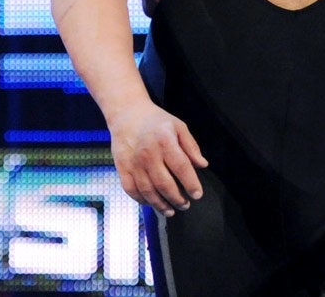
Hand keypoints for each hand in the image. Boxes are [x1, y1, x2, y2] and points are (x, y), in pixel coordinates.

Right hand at [108, 100, 208, 216]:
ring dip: (161, 205)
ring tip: (171, 210)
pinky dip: (142, 201)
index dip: (191, 183)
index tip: (198, 195)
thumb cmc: (156, 120)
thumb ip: (191, 146)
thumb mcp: (178, 126)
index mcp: (165, 141)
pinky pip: (132, 190)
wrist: (127, 114)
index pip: (181, 167)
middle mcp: (148, 153)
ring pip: (148, 191)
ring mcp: (133, 163)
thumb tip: (202, 165)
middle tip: (185, 205)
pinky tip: (152, 203)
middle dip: (177, 198)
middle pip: (164, 183)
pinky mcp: (122, 168)